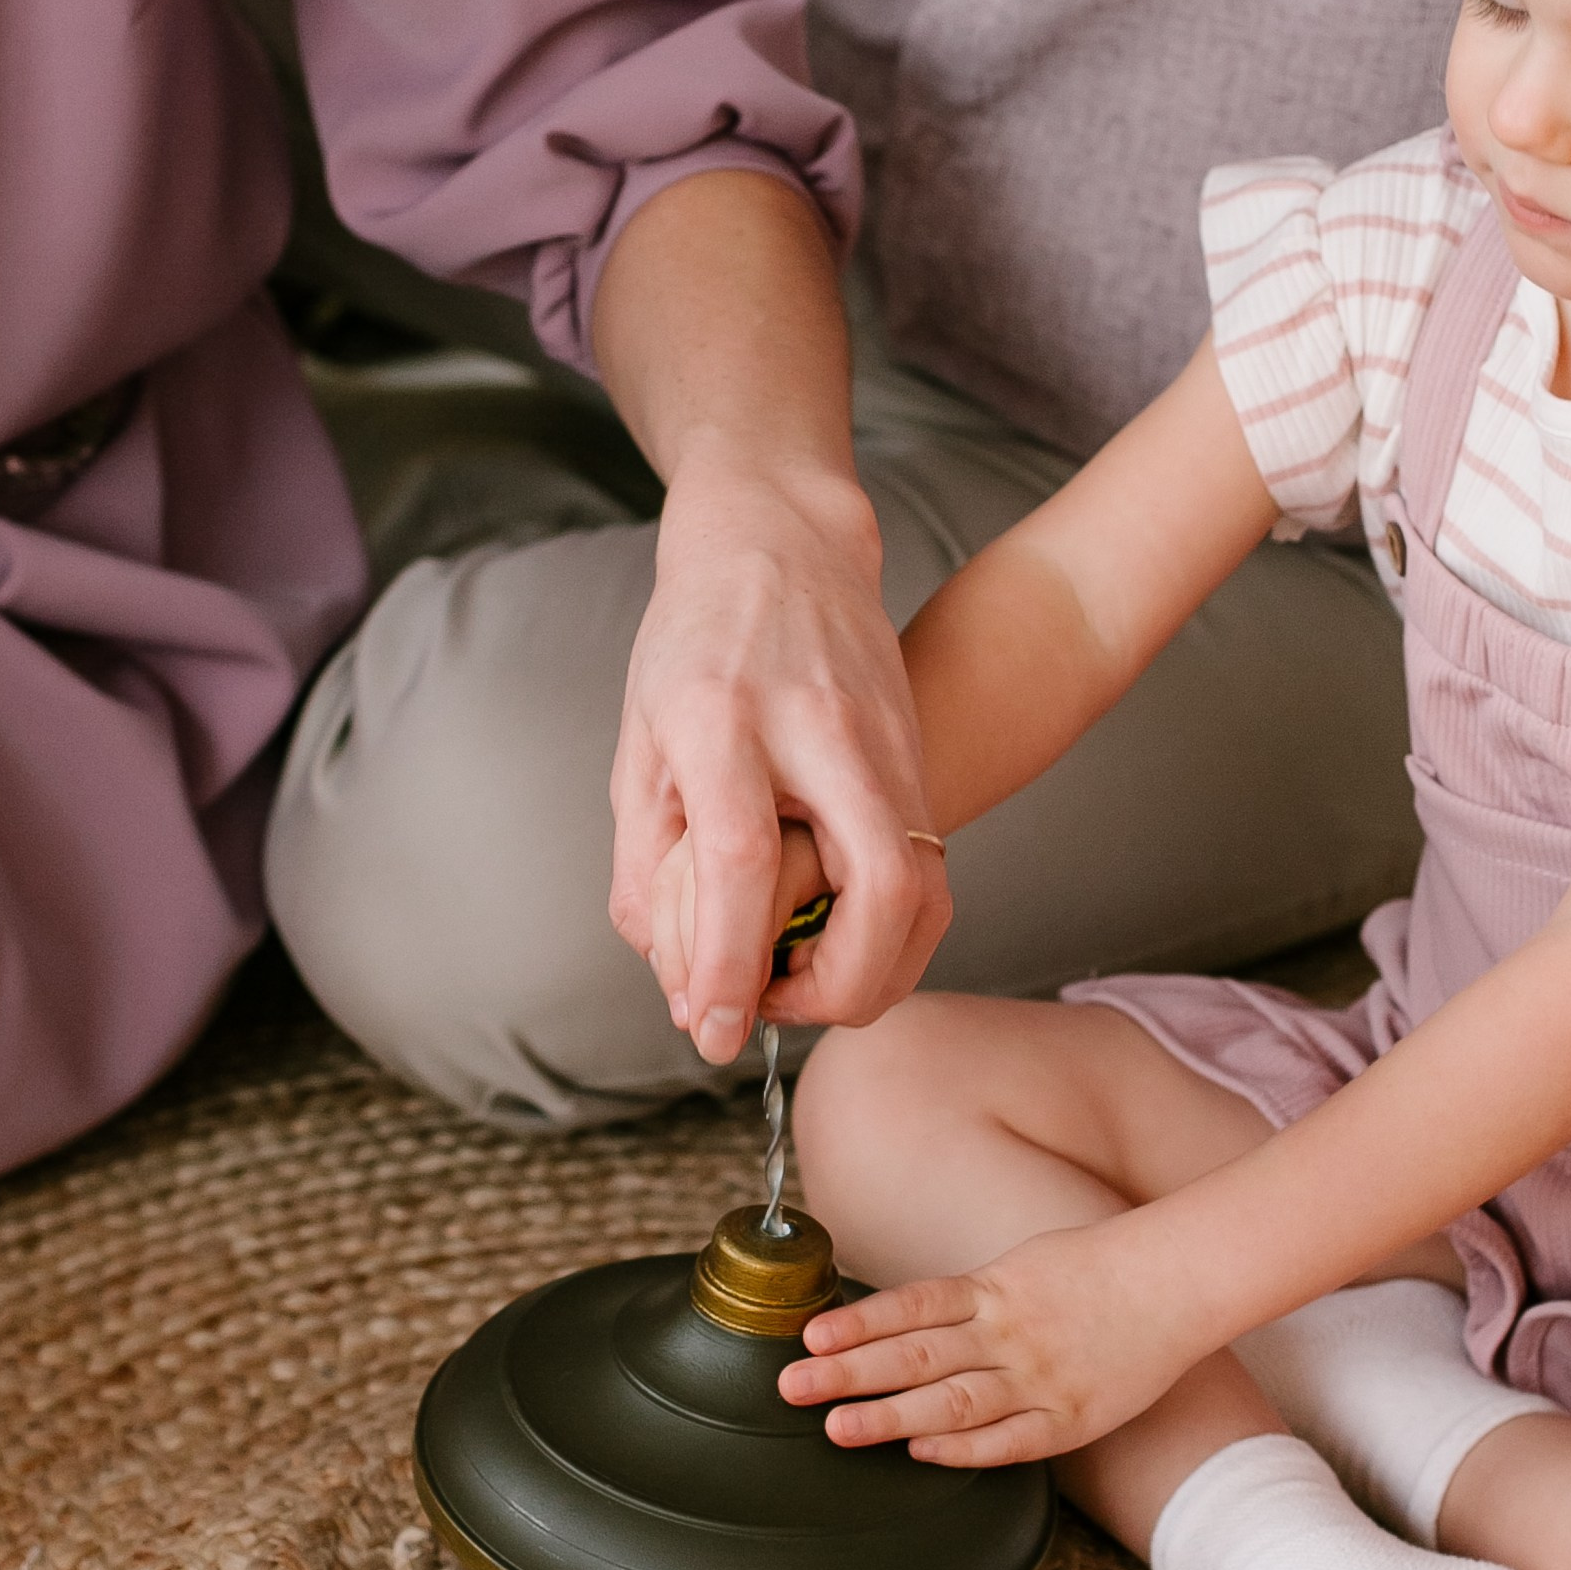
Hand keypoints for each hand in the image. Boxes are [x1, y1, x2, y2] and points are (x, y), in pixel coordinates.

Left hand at [608, 454, 950, 1053]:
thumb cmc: (696, 641)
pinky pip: (929, 873)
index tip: (712, 1028)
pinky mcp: (919, 756)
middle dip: (843, 987)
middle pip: (881, 883)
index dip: (725, 960)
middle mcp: (821, 727)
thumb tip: (680, 982)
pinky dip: (892, 935)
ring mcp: (886, 739)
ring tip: (806, 982)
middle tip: (777, 1009)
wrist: (785, 541)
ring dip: (878, 970)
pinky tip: (837, 939)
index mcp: (724, 716)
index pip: (740, 858)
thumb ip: (650, 865)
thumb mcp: (640, 743)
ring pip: (927, 889)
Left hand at [779, 1220, 1206, 1467]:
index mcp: (995, 1288)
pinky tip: (920, 1452)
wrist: (1174, 1282)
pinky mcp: (1071, 1418)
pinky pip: (1009, 1440)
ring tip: (837, 1428)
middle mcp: (1010, 1333)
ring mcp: (1039, 1378)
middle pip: (918, 1355)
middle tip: (791, 1387)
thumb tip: (897, 1322)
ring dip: (891, 1416)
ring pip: (953, 1402)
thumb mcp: (1019, 1266)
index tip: (808, 1335)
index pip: (913, 1306)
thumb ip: (965, 1300)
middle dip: (850, 1373)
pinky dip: (963, 1448)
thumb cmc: (1091, 1270)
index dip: (858, 1322)